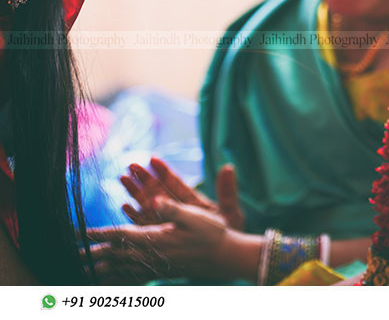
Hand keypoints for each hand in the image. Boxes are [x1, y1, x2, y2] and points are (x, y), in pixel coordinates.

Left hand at [88, 197, 239, 282]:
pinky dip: (116, 280)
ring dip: (98, 270)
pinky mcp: (159, 272)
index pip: (121, 235)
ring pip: (120, 270)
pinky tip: (107, 282)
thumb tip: (154, 200)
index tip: (80, 232)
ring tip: (80, 271)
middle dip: (91, 255)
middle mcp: (152, 255)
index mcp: (157, 238)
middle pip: (114, 256)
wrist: (225, 257)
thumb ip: (172, 208)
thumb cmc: (212, 233)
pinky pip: (131, 278)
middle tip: (69, 255)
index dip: (100, 233)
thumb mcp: (195, 215)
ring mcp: (155, 266)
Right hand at [121, 158, 244, 229]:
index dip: (165, 171)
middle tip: (131, 165)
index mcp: (194, 202)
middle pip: (159, 191)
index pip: (177, 184)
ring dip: (137, 192)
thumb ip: (227, 191)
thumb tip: (228, 166)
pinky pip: (147, 223)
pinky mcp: (163, 234)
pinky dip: (136, 215)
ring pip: (150, 204)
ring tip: (123, 179)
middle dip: (145, 178)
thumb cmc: (228, 233)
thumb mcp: (230, 212)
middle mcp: (180, 209)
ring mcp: (170, 221)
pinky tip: (125, 206)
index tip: (153, 159)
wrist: (224, 257)